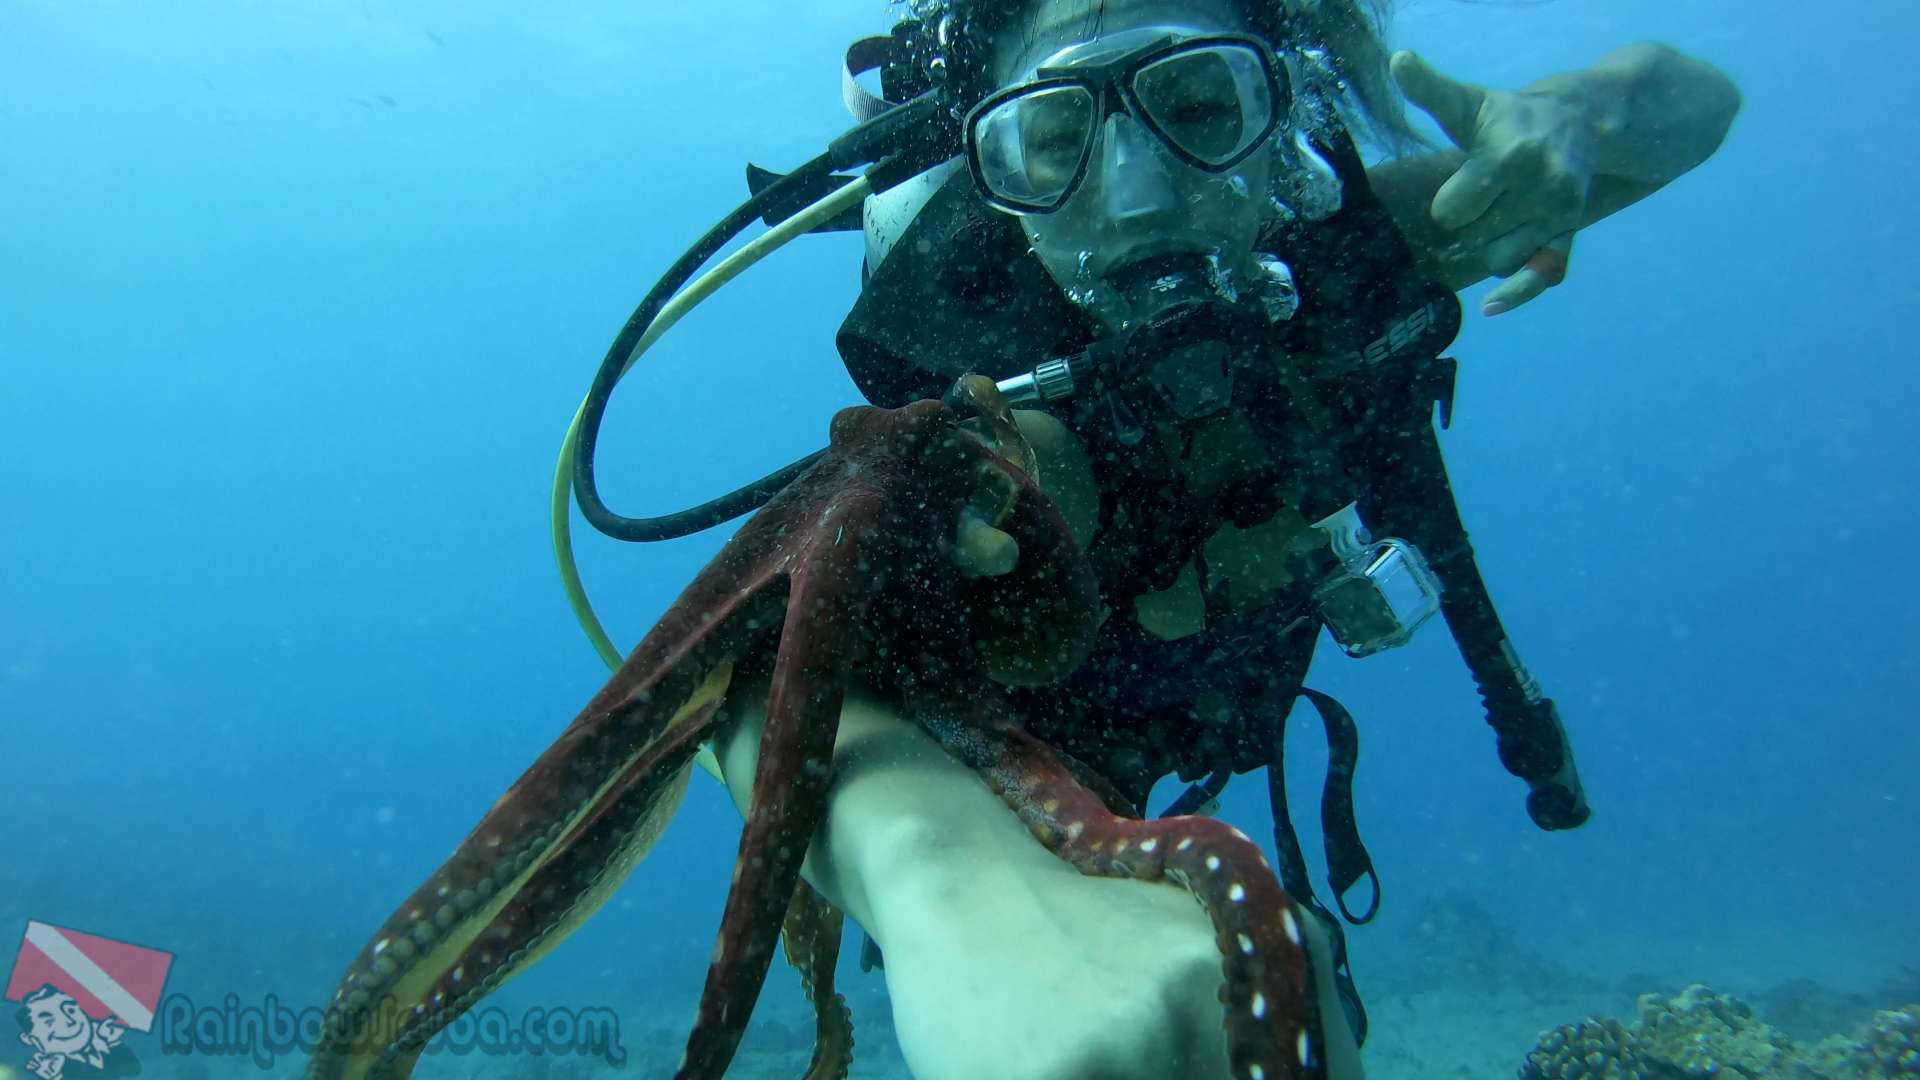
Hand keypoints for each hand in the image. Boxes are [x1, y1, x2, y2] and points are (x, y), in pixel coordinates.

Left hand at [1392, 50, 1590, 314]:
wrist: (1583, 122)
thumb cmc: (1507, 118)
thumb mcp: (1468, 103)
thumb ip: (1430, 89)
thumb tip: (1397, 60)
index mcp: (1507, 154)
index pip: (1452, 211)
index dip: (1452, 203)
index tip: (1467, 182)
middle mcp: (1538, 183)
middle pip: (1472, 236)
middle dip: (1472, 220)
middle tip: (1490, 192)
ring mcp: (1558, 211)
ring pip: (1498, 258)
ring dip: (1492, 245)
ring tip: (1507, 210)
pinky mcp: (1571, 232)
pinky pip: (1539, 276)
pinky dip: (1515, 294)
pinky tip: (1490, 308)